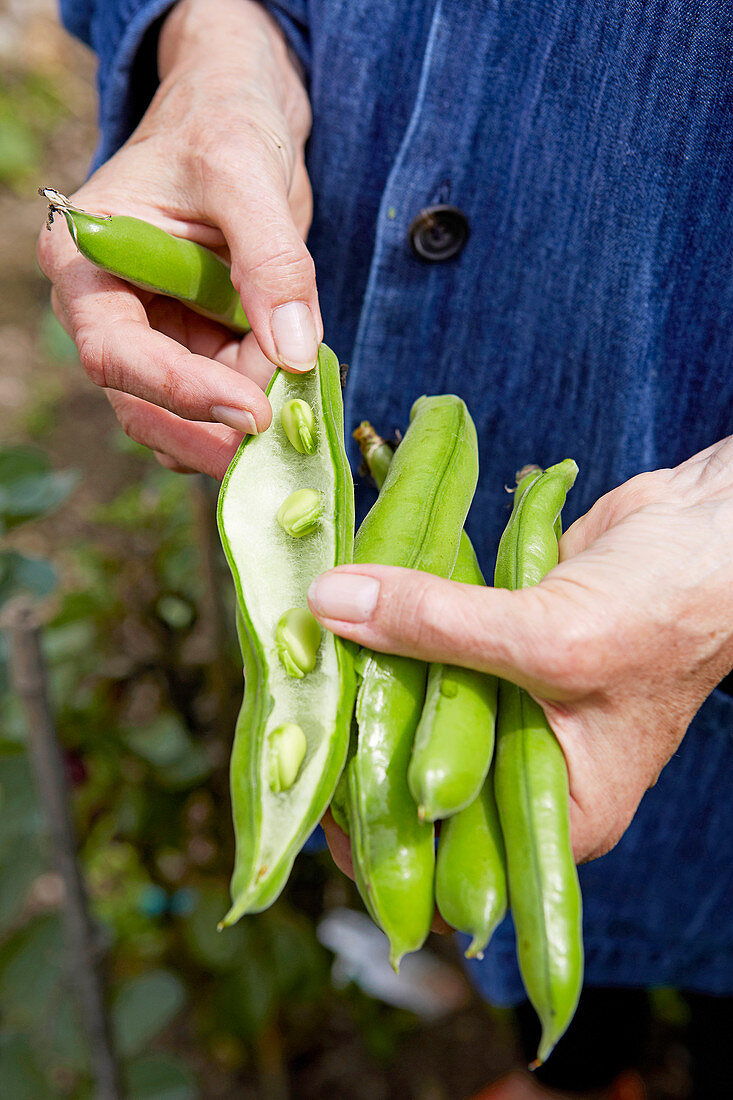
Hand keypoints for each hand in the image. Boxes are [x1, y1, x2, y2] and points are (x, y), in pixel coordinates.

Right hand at [37, 0, 318, 477]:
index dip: (182, 394)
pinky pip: (227, 396)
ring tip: (298, 398)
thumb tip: (292, 353)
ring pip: (189, 414)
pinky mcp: (201, 345)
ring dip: (242, 422)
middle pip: (145, 404)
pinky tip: (298, 388)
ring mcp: (158, 334)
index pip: (117, 355)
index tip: (252, 413)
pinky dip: (263, 404)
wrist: (241, 110)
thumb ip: (270, 261)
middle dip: (210, 431)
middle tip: (279, 443)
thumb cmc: (222, 120)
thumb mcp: (244, 171)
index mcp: (88, 264)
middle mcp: (111, 311)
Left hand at [310, 437, 732, 862]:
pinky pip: (427, 646)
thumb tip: (331, 606)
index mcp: (557, 807)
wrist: (708, 530)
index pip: (449, 861)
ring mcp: (507, 701)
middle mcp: (526, 764)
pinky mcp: (493, 643)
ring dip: (368, 681)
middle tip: (302, 717)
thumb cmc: (668, 607)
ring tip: (309, 660)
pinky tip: (345, 609)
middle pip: (419, 780)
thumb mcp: (552, 635)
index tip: (322, 790)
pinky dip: (391, 627)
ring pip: (416, 706)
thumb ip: (437, 625)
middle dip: (361, 752)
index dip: (380, 841)